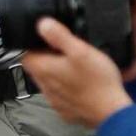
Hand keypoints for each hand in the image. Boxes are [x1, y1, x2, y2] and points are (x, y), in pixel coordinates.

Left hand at [21, 14, 133, 129]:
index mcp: (43, 70)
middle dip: (45, 57)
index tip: (45, 40)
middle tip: (63, 50)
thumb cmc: (97, 81)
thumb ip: (59, 36)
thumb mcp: (80, 50)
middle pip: (36, 68)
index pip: (24, 55)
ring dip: (56, 73)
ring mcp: (54, 100)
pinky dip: (65, 88)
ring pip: (47, 82)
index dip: (32, 45)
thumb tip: (42, 24)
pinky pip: (59, 95)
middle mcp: (44, 87)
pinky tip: (80, 83)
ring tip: (73, 66)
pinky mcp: (65, 109)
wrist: (111, 111)